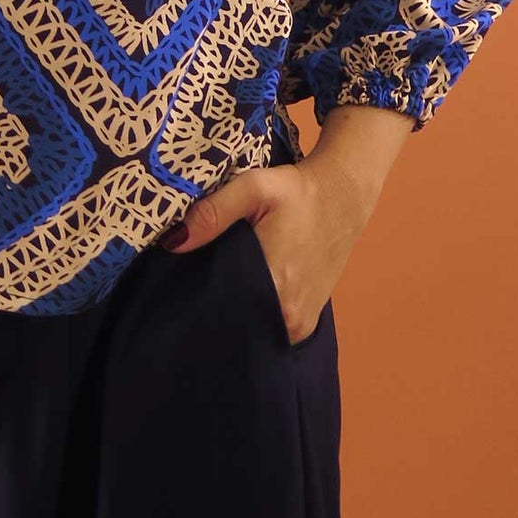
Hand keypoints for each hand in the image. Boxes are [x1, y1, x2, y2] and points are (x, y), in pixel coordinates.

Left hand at [159, 150, 373, 344]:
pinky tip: (241, 292)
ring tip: (216, 288)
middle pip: (234, 325)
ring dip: (233, 313)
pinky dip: (253, 314)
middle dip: (211, 309)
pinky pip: (268, 327)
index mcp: (275, 287)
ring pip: (252, 329)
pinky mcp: (306, 322)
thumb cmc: (298, 191)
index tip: (177, 291)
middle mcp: (289, 317)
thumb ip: (213, 213)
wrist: (343, 196)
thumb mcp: (254, 188)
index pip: (220, 313)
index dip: (195, 302)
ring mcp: (300, 325)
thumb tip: (174, 242)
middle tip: (190, 288)